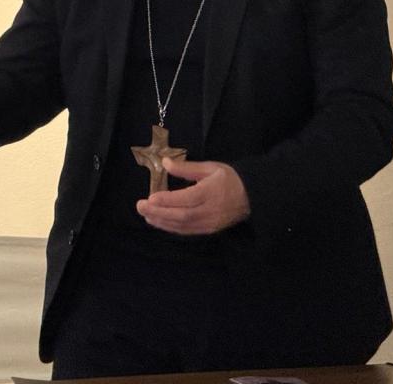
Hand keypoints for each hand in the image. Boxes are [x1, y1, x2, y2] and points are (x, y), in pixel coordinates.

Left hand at [135, 158, 249, 234]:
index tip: (150, 197)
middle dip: (159, 212)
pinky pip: (187, 231)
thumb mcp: (209, 167)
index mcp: (212, 192)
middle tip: (140, 206)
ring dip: (162, 222)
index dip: (168, 200)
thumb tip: (165, 162)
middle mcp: (211, 210)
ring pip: (183, 226)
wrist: (252, 196)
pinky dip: (171, 228)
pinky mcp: (210, 230)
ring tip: (146, 215)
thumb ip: (186, 167)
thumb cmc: (229, 178)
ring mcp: (210, 223)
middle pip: (182, 215)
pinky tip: (159, 222)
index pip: (188, 198)